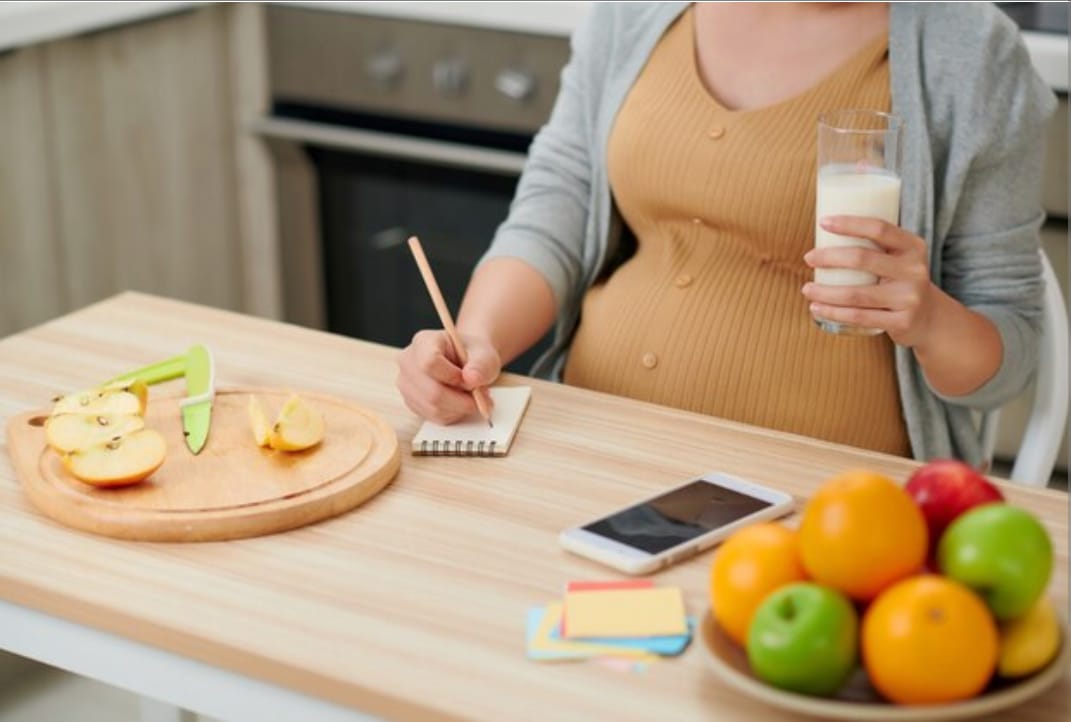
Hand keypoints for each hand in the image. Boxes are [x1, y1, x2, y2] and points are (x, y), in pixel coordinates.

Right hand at [396, 330, 499, 423]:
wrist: (466, 362)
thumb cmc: (472, 355)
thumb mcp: (484, 354)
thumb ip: (481, 364)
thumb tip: (471, 379)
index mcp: (424, 341)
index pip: (430, 363)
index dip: (453, 377)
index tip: (471, 380)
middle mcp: (408, 362)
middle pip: (431, 392)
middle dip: (460, 400)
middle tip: (480, 398)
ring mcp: (406, 384)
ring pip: (432, 407)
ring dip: (458, 408)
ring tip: (472, 398)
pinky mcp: (411, 402)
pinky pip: (433, 416)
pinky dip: (452, 414)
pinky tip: (460, 403)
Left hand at [802, 216, 935, 347]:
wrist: (929, 317)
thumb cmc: (900, 280)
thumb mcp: (898, 257)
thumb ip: (874, 245)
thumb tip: (825, 230)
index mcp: (913, 246)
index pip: (879, 228)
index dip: (849, 223)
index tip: (822, 222)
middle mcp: (914, 270)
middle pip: (862, 259)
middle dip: (829, 257)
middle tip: (808, 258)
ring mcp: (909, 298)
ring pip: (856, 294)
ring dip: (825, 291)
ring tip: (806, 288)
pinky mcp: (902, 322)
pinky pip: (859, 317)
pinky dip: (833, 313)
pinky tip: (816, 308)